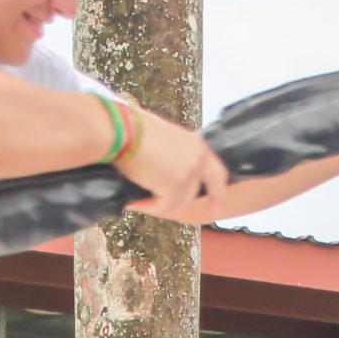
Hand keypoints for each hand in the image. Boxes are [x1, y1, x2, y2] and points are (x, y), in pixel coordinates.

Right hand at [117, 107, 229, 221]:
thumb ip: (173, 155)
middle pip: (198, 192)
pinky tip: (134, 201)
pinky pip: (163, 206)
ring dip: (157, 203)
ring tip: (137, 198)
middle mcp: (198, 158)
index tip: (216, 206)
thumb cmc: (131, 129)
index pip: (216, 173)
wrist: (121, 131)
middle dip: (187, 202)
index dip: (217, 192)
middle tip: (169, 209)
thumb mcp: (163, 139)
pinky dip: (147, 206)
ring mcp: (189, 173)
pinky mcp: (176, 186)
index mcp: (196, 144)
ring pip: (178, 202)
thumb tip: (164, 172)